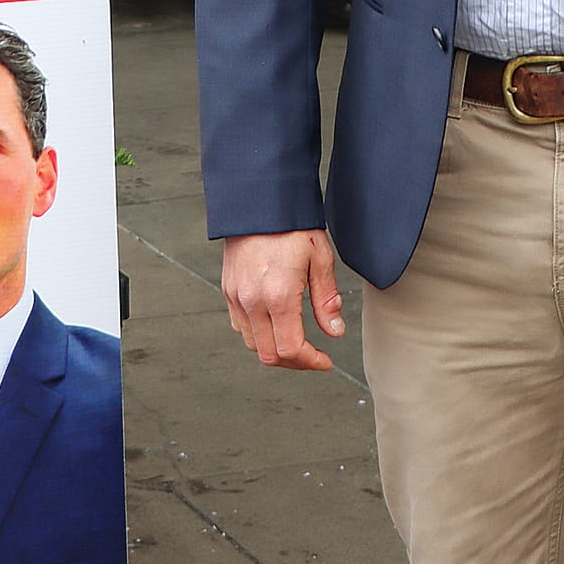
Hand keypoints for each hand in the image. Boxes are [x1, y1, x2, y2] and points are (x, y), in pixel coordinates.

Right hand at [221, 230, 343, 370]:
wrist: (259, 200)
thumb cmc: (291, 225)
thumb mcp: (319, 258)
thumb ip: (327, 300)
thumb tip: (335, 331)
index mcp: (279, 295)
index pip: (291, 350)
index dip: (311, 363)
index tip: (325, 361)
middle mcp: (252, 301)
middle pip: (269, 355)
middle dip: (294, 362)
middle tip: (313, 357)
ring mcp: (237, 296)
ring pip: (252, 344)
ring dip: (274, 350)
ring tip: (295, 341)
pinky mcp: (228, 289)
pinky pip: (239, 326)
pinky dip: (257, 334)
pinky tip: (274, 324)